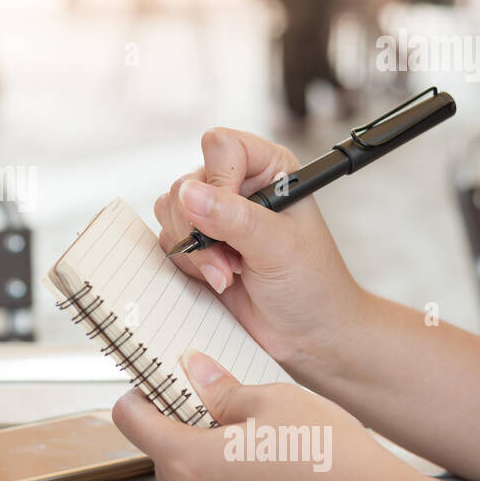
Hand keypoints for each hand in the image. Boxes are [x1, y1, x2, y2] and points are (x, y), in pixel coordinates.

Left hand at [113, 351, 423, 480]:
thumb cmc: (331, 459)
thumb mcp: (274, 400)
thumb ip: (221, 388)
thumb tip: (193, 370)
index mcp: (187, 460)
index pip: (130, 420)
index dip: (141, 398)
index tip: (155, 391)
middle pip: (168, 461)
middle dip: (190, 439)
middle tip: (236, 425)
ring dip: (216, 479)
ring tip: (269, 465)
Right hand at [154, 128, 367, 375]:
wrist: (309, 334)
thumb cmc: (312, 285)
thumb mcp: (278, 248)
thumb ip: (234, 218)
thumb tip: (189, 195)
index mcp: (268, 168)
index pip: (221, 146)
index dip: (218, 180)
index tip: (232, 218)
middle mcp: (239, 185)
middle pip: (186, 183)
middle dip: (201, 229)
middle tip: (232, 261)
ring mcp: (215, 216)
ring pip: (169, 211)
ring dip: (195, 250)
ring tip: (229, 273)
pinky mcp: (198, 244)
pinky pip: (167, 240)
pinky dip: (187, 264)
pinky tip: (219, 279)